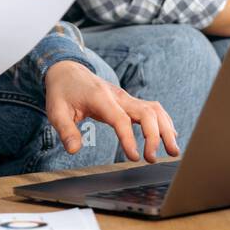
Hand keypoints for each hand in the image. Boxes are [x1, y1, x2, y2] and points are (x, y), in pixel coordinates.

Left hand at [43, 60, 180, 162]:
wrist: (68, 71)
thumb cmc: (62, 92)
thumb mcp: (56, 111)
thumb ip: (66, 131)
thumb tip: (74, 150)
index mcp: (100, 98)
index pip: (120, 119)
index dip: (130, 138)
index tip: (135, 157)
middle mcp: (119, 96)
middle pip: (146, 113)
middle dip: (155, 136)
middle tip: (153, 159)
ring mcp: (126, 98)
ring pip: (154, 110)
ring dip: (166, 129)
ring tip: (172, 151)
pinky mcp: (129, 101)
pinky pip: (152, 109)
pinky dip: (163, 122)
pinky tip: (170, 136)